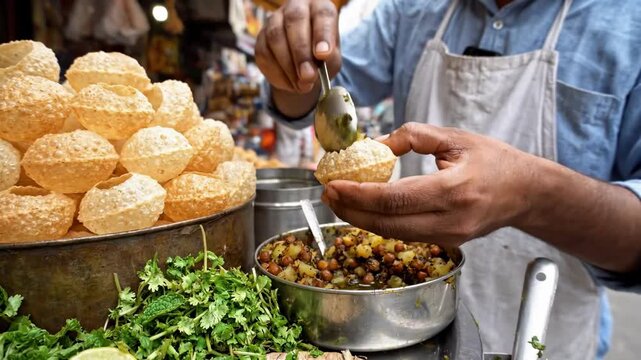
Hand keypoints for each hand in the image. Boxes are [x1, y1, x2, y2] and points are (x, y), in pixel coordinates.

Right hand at [255, 0, 340, 93]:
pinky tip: (290, 84)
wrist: (303, 66)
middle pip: (295, 21)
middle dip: (301, 52)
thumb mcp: (332, 58)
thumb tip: (310, 73)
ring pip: (276, 37)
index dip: (323, 34)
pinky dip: (278, 74)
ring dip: (288, 66)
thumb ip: (327, 61)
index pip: (322, 14)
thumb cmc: (322, 57)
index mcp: (319, 7)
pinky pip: (264, 54)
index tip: (323, 55)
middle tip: (308, 76)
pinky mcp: (260, 38)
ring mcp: (274, 20)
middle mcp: (296, 7)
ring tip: (301, 85)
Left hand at [322, 122, 536, 245]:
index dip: (359, 195)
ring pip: (393, 235)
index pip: (395, 200)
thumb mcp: (454, 138)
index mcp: (454, 190)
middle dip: (351, 211)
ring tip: (339, 201)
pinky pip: (405, 236)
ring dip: (361, 219)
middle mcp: (451, 220)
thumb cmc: (494, 160)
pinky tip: (364, 209)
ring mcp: (449, 237)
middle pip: (388, 224)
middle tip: (328, 194)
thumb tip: (374, 145)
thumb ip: (412, 137)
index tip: (334, 185)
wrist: (525, 193)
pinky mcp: (446, 243)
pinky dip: (380, 223)